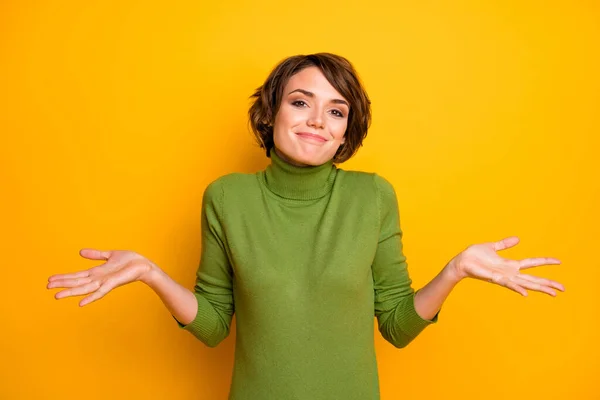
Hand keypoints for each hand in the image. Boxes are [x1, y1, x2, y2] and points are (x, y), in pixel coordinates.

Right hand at [47, 249, 154, 305]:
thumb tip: (80, 252)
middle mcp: (98, 279)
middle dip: (62, 284)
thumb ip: (96, 255)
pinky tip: (81, 303)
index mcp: (96, 272)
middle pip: (77, 283)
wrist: (144, 265)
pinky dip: (91, 297)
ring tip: (57, 296)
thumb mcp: (110, 255)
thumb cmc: (129, 261)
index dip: (63, 277)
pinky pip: (100, 292)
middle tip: (47, 287)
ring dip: (71, 292)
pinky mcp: (113, 283)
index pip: (76, 276)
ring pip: (84, 288)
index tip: (50, 279)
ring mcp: (104, 282)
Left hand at [449, 236, 564, 296]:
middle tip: (563, 289)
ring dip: (539, 288)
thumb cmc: (475, 256)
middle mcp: (509, 273)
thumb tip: (518, 238)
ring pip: (525, 283)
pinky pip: (508, 284)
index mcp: (510, 264)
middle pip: (533, 278)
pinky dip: (517, 288)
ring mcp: (503, 277)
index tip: (560, 261)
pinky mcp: (494, 278)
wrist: (461, 261)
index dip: (545, 261)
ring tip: (553, 293)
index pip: (532, 263)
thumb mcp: (492, 246)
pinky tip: (526, 293)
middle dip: (548, 283)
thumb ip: (505, 244)